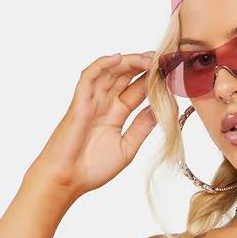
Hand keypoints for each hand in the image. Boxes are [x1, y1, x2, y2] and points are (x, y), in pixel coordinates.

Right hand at [26, 51, 157, 201]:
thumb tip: (160, 111)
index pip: (136, 90)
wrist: (67, 180)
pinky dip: (102, 65)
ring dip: (128, 62)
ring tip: (148, 57)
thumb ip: (141, 128)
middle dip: (143, 65)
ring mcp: (92, 101)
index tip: (169, 74)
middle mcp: (104, 103)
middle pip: (125, 76)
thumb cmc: (92, 168)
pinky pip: (89, 77)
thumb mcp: (126, 148)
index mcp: (116, 114)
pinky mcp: (80, 102)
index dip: (151, 80)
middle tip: (162, 59)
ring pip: (110, 72)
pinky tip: (118, 58)